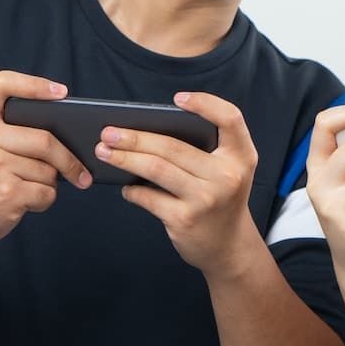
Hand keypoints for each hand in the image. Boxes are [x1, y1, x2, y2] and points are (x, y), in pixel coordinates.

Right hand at [0, 71, 91, 245]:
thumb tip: (72, 133)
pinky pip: (46, 192)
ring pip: (48, 169)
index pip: (2, 84)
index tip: (61, 93)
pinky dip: (45, 199)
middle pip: (44, 139)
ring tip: (31, 185)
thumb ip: (14, 127)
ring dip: (50, 181)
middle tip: (81, 171)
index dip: (33, 84)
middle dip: (68, 159)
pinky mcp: (5, 193)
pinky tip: (29, 200)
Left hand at [95, 92, 257, 273]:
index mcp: (241, 156)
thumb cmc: (221, 198)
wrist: (229, 246)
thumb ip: (206, 150)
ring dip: (124, 158)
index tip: (178, 99)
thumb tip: (147, 132)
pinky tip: (124, 186)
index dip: (206, 104)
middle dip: (135, 136)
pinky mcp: (185, 219)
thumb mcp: (228, 170)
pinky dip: (132, 190)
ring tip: (103, 151)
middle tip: (108, 131)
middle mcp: (227, 176)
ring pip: (156, 168)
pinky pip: (149, 197)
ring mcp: (206, 198)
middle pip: (173, 145)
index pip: (230, 118)